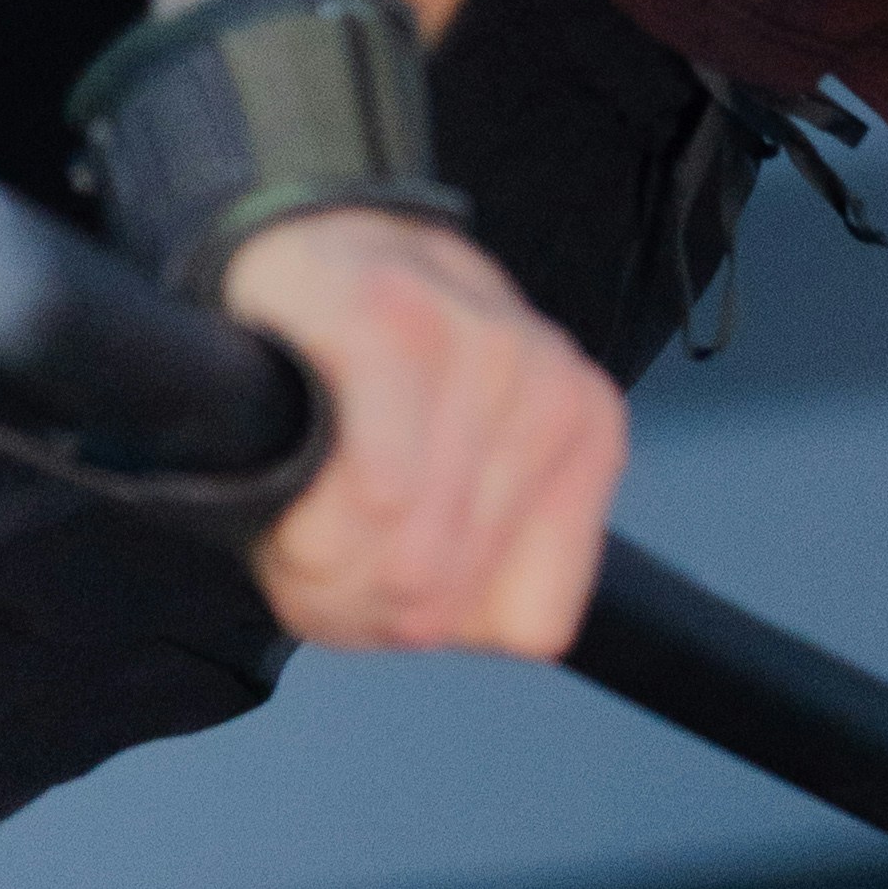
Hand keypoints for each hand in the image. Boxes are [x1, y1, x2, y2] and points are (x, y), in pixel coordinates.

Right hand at [217, 202, 629, 658]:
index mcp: (588, 438)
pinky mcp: (395, 316)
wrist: (309, 264)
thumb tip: (425, 609)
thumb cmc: (372, 406)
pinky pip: (378, 478)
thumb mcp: (446, 515)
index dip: (441, 620)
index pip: (534, 624)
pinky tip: (299, 470)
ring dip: (320, 556)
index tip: (389, 568)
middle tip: (323, 534)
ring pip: (408, 555)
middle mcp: (556, 389)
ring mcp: (486, 343)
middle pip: (446, 596)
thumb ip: (466, 589)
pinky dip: (320, 510)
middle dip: (359, 592)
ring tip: (304, 497)